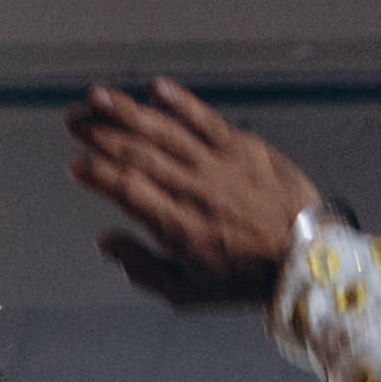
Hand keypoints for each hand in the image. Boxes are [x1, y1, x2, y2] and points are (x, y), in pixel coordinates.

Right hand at [66, 80, 327, 311]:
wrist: (308, 257)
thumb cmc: (245, 279)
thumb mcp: (188, 293)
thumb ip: (142, 269)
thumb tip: (106, 243)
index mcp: (178, 227)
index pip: (127, 190)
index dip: (96, 174)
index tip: (74, 164)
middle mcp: (195, 190)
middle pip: (138, 154)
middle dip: (100, 134)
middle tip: (73, 120)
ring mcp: (220, 165)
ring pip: (165, 131)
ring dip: (128, 111)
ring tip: (98, 96)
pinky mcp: (245, 147)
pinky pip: (207, 119)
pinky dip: (180, 102)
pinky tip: (155, 88)